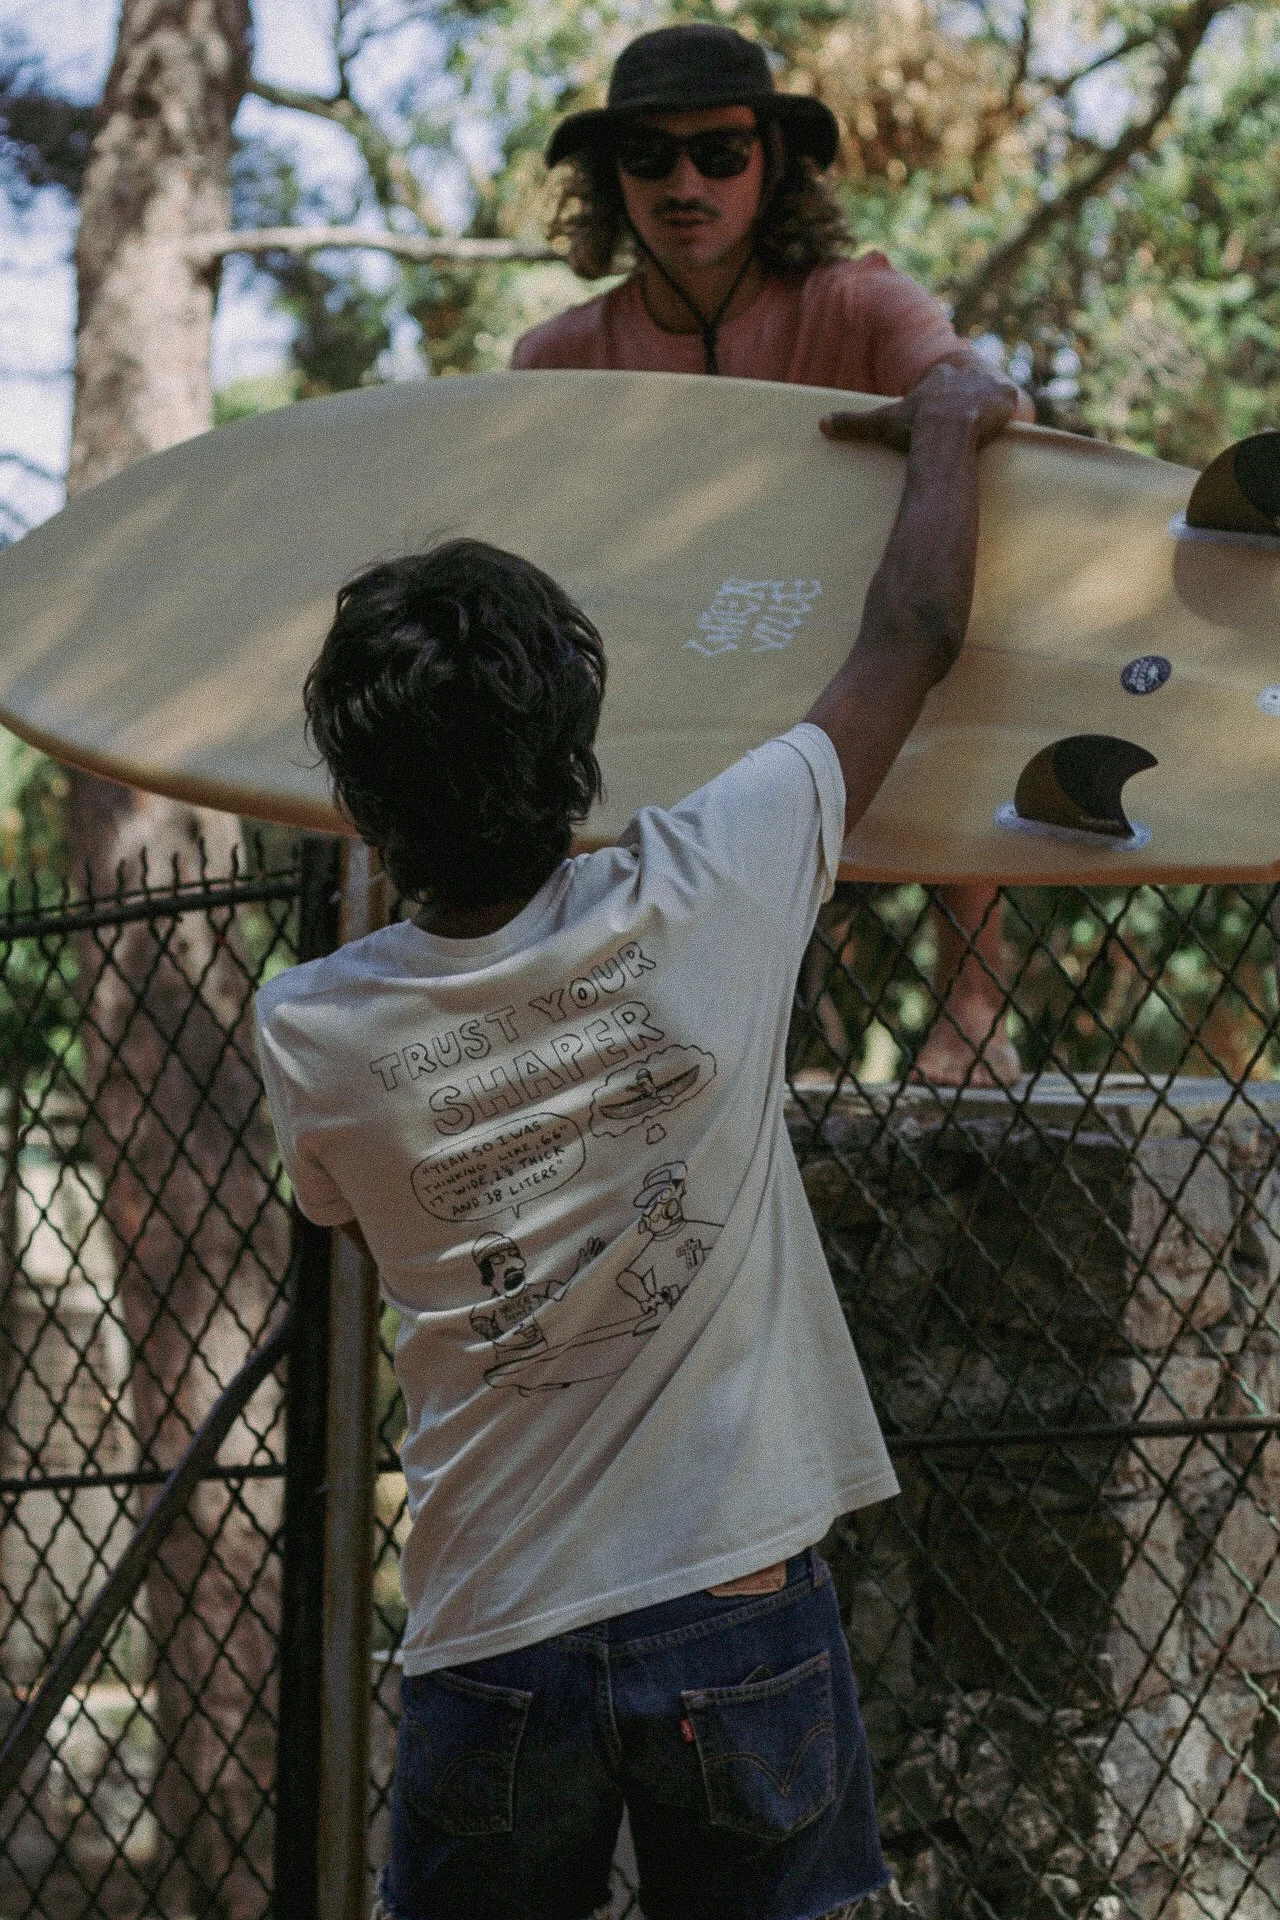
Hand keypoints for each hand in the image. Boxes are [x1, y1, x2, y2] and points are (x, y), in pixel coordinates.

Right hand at [820, 360, 1019, 456]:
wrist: (945, 433)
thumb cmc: (914, 430)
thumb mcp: (881, 425)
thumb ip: (852, 423)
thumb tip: (821, 425)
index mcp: (939, 375)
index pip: (946, 379)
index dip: (946, 395)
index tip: (945, 411)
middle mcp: (965, 373)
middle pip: (972, 383)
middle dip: (972, 397)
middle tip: (969, 421)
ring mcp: (988, 384)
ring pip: (992, 393)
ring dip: (991, 406)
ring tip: (987, 426)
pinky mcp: (1006, 397)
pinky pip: (1011, 404)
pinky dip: (1007, 414)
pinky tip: (1003, 428)